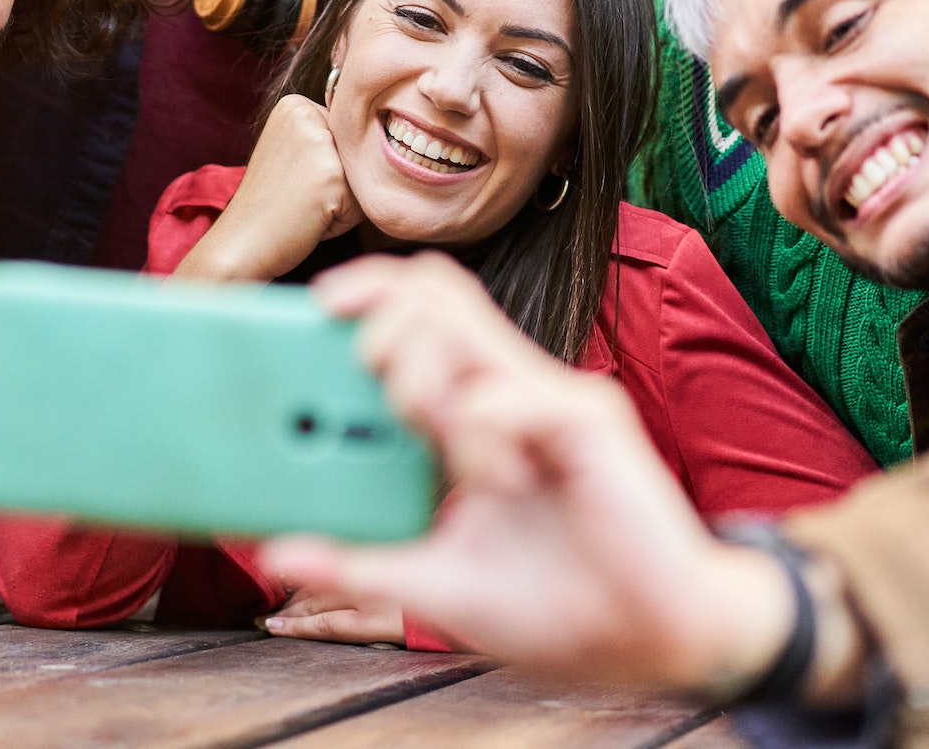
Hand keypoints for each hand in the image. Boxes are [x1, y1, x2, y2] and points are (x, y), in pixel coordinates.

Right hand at [175, 94, 364, 280]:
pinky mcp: (330, 173)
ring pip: (364, 176)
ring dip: (345, 201)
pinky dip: (344, 219)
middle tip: (300, 197)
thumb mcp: (295, 156)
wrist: (242, 243)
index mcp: (295, 105)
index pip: (346, 135)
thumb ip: (329, 142)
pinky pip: (363, 201)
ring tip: (307, 207)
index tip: (295, 180)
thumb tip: (383, 139)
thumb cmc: (272, 207)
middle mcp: (306, 113)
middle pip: (358, 153)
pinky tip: (312, 218)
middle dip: (340, 183)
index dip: (330, 166)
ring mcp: (318, 141)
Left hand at [259, 255, 816, 700]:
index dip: (370, 290)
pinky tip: (503, 485)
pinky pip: (501, 398)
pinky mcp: (587, 417)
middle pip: (437, 292)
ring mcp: (551, 396)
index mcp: (480, 412)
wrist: (654, 638)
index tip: (318, 307)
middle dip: (382, 326)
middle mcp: (514, 388)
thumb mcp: (434, 585)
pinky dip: (477, 439)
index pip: (425, 310)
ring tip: (425, 428)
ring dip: (419, 374)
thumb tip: (274, 554)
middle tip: (374, 387)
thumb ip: (360, 564)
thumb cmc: (558, 606)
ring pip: (462, 325)